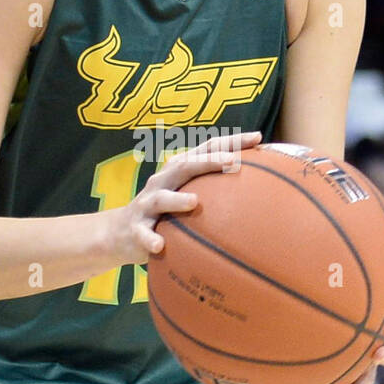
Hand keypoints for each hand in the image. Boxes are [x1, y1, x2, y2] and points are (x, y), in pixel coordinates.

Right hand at [110, 129, 262, 266]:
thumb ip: (216, 191)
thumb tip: (262, 193)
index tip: (258, 137)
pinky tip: (160, 245)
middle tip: (233, 161)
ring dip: (177, 199)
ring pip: (161, 198)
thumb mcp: (187, 196)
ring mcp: (147, 204)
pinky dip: (150, 239)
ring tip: (195, 202)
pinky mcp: (135, 228)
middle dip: (208, 161)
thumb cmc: (165, 213)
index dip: (231, 141)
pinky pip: (142, 234)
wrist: (120, 233)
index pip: (207, 149)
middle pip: (185, 166)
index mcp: (179, 171)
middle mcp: (163, 182)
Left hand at [317, 204, 383, 383]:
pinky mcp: (341, 368)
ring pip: (366, 374)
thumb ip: (379, 234)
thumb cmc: (349, 272)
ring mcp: (361, 355)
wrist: (324, 298)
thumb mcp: (363, 252)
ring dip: (360, 382)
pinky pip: (335, 382)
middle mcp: (379, 335)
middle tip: (381, 351)